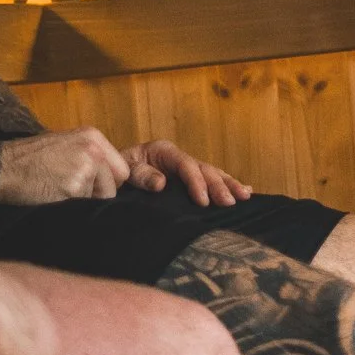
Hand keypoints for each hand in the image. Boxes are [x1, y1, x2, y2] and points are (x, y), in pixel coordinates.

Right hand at [0, 127, 133, 204]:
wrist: (0, 166)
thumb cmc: (29, 158)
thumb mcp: (65, 144)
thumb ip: (90, 155)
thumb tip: (111, 178)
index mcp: (93, 137)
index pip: (122, 170)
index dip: (109, 183)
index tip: (94, 188)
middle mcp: (93, 150)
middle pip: (113, 187)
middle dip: (97, 195)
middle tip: (71, 193)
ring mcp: (85, 168)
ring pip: (97, 199)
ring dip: (81, 202)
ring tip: (57, 192)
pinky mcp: (73, 188)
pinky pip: (81, 208)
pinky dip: (69, 209)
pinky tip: (51, 198)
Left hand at [122, 139, 251, 206]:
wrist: (109, 172)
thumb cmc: (116, 171)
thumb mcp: (125, 170)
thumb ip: (141, 176)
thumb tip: (162, 184)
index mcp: (164, 151)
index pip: (186, 166)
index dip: (197, 183)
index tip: (203, 202)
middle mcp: (178, 157)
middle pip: (204, 169)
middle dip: (219, 186)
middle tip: (230, 203)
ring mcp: (184, 167)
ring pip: (212, 173)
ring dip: (229, 184)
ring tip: (245, 195)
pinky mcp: (186, 178)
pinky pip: (210, 179)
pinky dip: (227, 184)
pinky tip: (246, 189)